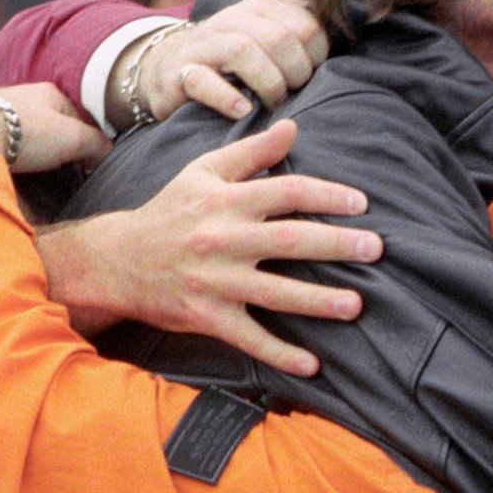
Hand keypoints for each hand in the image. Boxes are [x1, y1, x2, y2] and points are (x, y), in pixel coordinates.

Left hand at [0, 84, 110, 172]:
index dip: (86, 143)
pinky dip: (8, 154)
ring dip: (31, 152)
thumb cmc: (26, 131)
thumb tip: (108, 155)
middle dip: (56, 147)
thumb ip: (96, 144)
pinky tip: (7, 167)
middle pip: (50, 126)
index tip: (85, 168)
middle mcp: (23, 95)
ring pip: (23, 134)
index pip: (78, 119)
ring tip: (32, 175)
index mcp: (50, 92)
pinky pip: (0, 141)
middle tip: (60, 174)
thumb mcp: (73, 138)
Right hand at [35, 120, 382, 376]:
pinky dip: (280, 353)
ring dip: (318, 301)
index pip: (286, 192)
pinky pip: (249, 338)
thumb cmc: (169, 211)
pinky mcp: (206, 315)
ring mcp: (215, 280)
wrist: (116, 259)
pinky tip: (313, 365)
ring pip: (275, 292)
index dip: (326, 195)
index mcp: (226, 201)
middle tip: (376, 249)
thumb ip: (252, 152)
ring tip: (356, 305)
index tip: (362, 204)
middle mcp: (223, 239)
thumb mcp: (204, 172)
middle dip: (336, 244)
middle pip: (290, 239)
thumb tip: (294, 126)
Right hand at [135, 0, 328, 121]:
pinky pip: (202, 81)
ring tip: (273, 103)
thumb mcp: (261, 33)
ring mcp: (203, 46)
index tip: (311, 75)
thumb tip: (325, 7)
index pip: (304, 25)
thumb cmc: (228, 59)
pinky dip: (226, 97)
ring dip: (268, 83)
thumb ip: (294, 20)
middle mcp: (230, 20)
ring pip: (243, 51)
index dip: (316, 55)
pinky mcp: (180, 74)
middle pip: (278, 38)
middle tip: (293, 94)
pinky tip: (242, 112)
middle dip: (295, 72)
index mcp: (257, 8)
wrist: (164, 69)